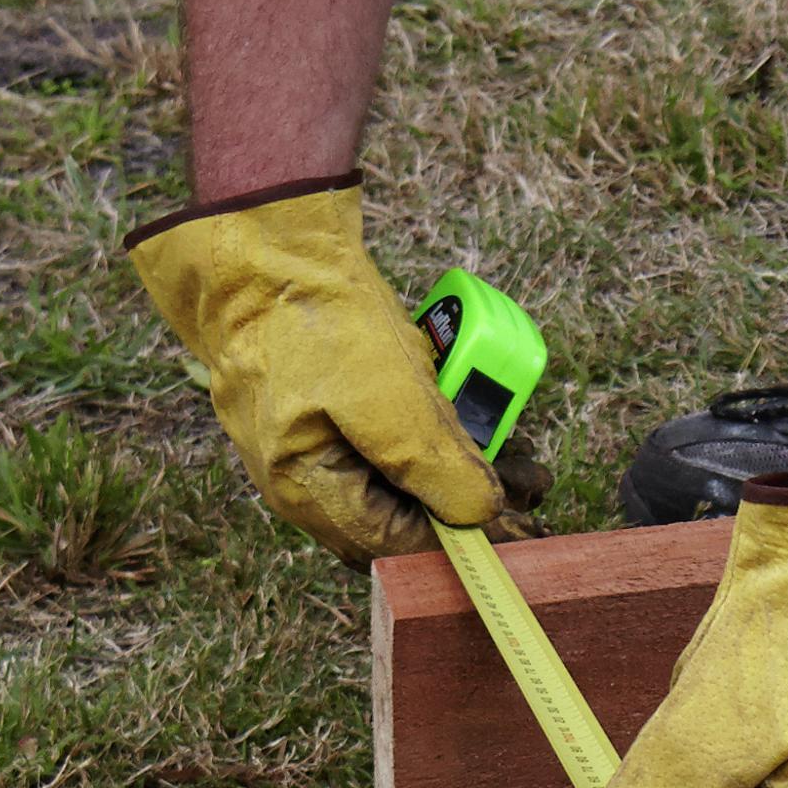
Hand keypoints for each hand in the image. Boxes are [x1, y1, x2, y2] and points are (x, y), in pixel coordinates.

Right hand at [127, 174, 501, 561]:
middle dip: (466, 503)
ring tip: (509, 447)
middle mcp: (301, 481)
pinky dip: (425, 435)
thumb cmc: (313, 317)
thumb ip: (436, 467)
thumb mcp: (390, 399)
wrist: (260, 240)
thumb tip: (481, 515)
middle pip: (400, 521)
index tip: (527, 521)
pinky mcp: (317, 408)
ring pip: (395, 482)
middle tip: (528, 478)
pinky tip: (456, 410)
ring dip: (452, 468)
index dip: (470, 538)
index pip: (403, 546)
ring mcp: (304, 443)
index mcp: (308, 491)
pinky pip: (380, 442)